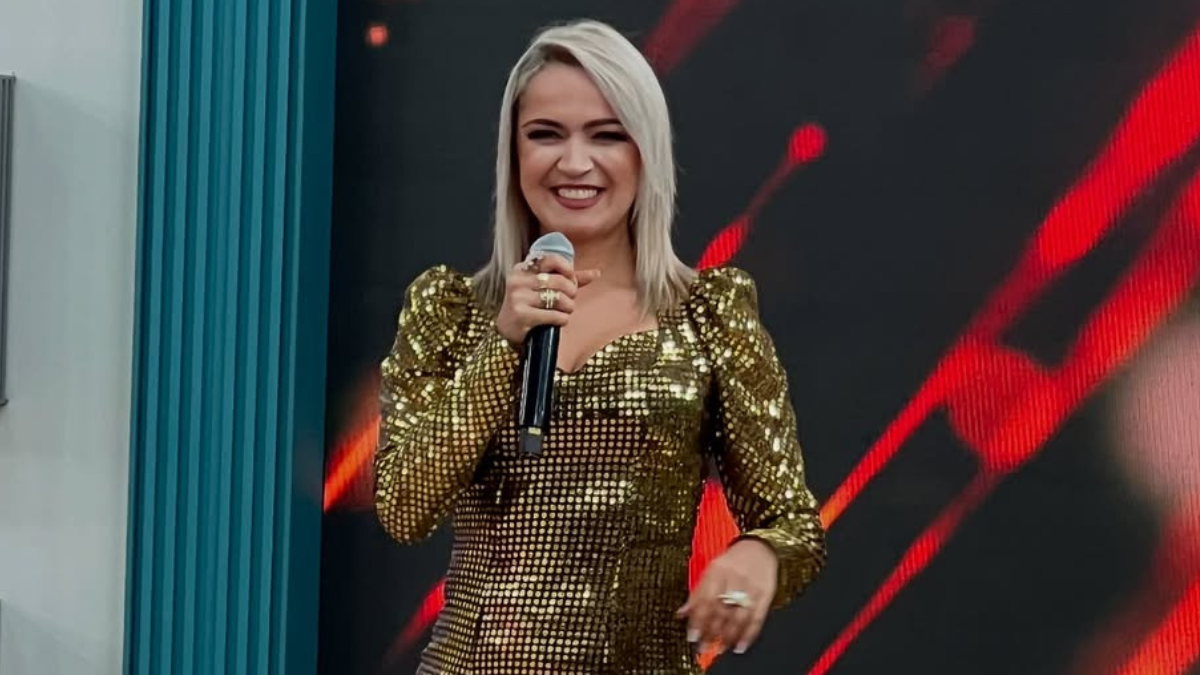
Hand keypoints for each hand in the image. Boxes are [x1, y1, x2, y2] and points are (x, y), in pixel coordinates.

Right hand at [495, 254, 599, 347]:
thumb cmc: (530, 306)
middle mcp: (518, 281)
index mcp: (522, 269)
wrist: (508, 331)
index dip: (567, 269)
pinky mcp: (521, 315)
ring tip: (565, 311)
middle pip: (558, 281)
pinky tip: (559, 321)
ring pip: (558, 298)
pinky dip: (563, 319)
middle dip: (571, 292)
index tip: (571, 279)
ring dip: (568, 307)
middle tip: (570, 300)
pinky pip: (555, 315)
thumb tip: (596, 273)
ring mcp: (518, 298)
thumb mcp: (545, 288)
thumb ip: (569, 278)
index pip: (550, 259)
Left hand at [676, 538, 777, 654]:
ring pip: (738, 616)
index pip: (705, 599)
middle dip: (711, 631)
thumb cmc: (732, 561)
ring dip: (728, 636)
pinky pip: (757, 617)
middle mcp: (734, 578)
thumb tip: (681, 614)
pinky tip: (740, 645)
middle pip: (721, 609)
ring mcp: (751, 586)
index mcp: (717, 570)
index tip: (692, 636)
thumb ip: (697, 593)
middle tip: (703, 647)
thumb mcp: (711, 570)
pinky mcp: (766, 594)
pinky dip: (749, 634)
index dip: (698, 620)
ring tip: (719, 648)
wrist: (760, 547)